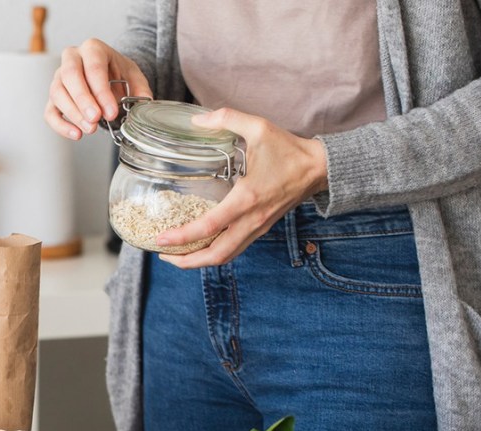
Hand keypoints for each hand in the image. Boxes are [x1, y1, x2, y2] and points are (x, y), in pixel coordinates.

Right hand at [44, 38, 152, 140]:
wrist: (106, 75)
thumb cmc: (117, 73)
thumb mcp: (134, 76)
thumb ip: (140, 89)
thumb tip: (144, 101)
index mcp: (93, 48)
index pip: (93, 68)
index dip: (101, 92)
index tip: (111, 112)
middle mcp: (71, 58)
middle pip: (70, 76)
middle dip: (83, 100)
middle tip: (95, 119)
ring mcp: (59, 77)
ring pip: (57, 93)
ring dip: (73, 113)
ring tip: (90, 128)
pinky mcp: (53, 96)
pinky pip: (50, 111)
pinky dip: (60, 125)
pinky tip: (76, 134)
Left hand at [156, 108, 329, 268]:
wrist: (319, 168)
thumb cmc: (289, 150)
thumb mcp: (259, 127)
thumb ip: (227, 118)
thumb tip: (197, 120)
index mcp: (247, 199)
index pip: (209, 226)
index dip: (183, 237)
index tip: (161, 239)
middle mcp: (252, 220)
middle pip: (216, 255)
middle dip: (187, 261)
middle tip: (162, 253)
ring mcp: (258, 227)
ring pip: (226, 256)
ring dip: (200, 260)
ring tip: (177, 254)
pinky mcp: (261, 228)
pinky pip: (234, 248)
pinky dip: (214, 252)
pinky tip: (200, 243)